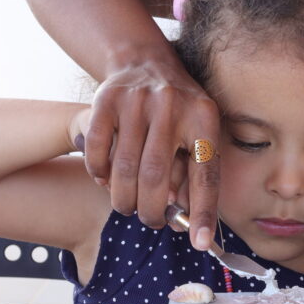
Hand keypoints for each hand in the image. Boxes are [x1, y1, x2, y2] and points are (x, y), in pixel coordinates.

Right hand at [84, 58, 220, 249]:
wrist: (143, 61)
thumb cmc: (176, 111)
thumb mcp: (195, 132)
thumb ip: (191, 173)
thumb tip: (183, 220)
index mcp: (203, 117)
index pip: (205, 172)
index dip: (203, 211)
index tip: (199, 242)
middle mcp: (172, 106)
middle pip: (157, 176)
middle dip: (151, 211)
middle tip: (151, 220)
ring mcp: (137, 101)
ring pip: (125, 170)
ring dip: (124, 199)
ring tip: (128, 206)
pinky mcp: (106, 99)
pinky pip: (97, 152)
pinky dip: (99, 175)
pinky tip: (106, 180)